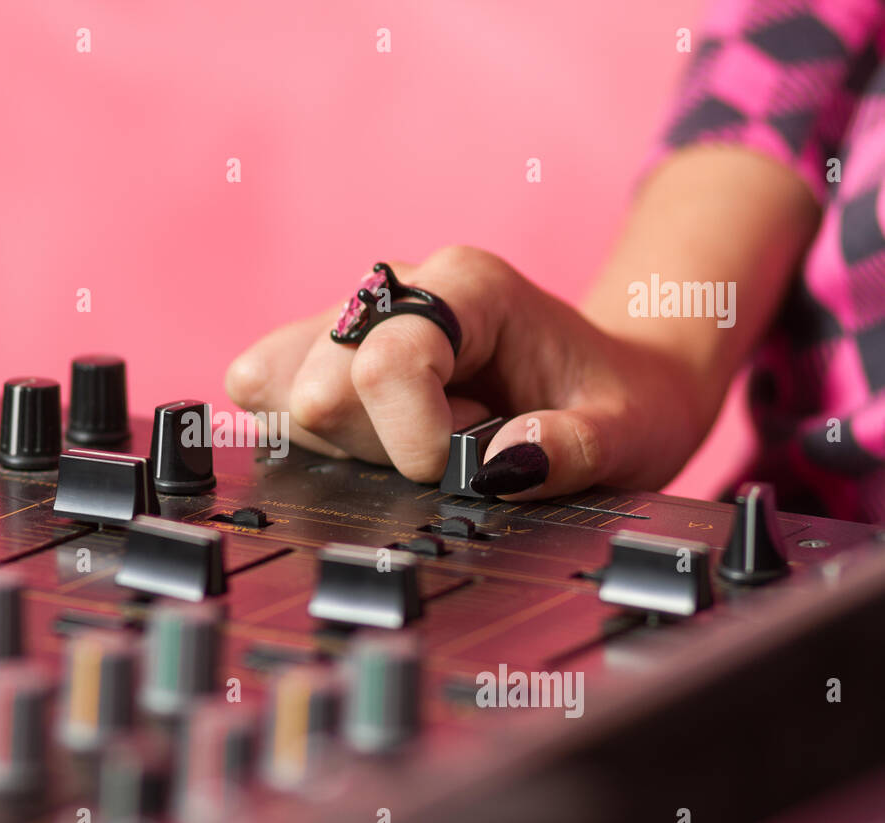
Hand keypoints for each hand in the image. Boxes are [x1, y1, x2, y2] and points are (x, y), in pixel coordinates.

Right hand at [224, 246, 710, 497]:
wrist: (611, 378)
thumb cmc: (616, 399)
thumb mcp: (629, 433)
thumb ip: (576, 449)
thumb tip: (504, 464)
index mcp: (469, 286)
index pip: (385, 361)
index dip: (414, 438)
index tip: (464, 465)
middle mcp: (399, 287)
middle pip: (320, 383)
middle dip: (378, 445)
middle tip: (452, 446)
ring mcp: (354, 315)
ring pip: (280, 387)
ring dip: (343, 441)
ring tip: (417, 436)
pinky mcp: (325, 349)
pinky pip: (265, 387)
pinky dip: (308, 433)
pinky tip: (373, 439)